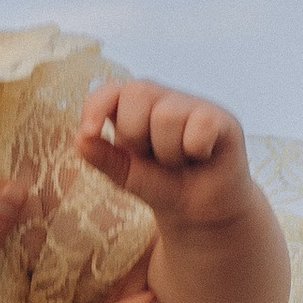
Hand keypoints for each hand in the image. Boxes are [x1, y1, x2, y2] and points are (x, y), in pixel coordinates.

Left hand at [75, 80, 258, 236]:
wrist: (200, 212)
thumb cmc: (162, 185)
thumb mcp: (126, 175)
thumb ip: (104, 158)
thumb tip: (80, 139)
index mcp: (132, 108)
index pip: (109, 90)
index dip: (97, 106)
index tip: (90, 132)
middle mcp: (162, 99)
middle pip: (137, 94)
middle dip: (137, 135)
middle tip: (154, 157)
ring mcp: (193, 105)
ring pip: (167, 115)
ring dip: (169, 152)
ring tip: (179, 161)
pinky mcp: (221, 119)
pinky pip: (200, 126)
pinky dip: (196, 150)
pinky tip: (202, 157)